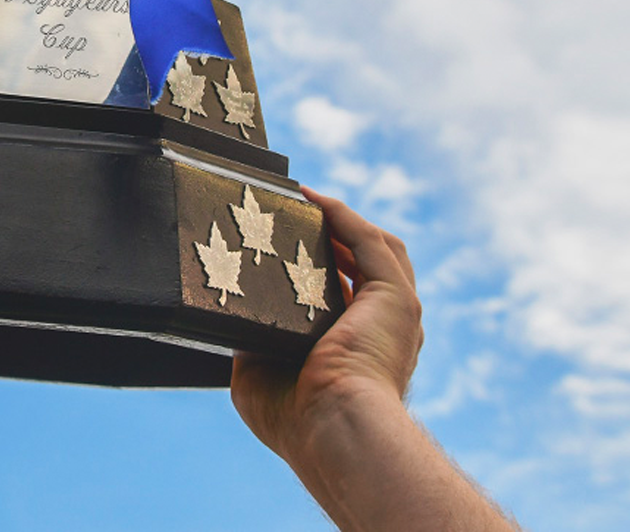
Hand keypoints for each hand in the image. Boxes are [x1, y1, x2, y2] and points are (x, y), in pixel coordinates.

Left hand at [230, 187, 422, 460]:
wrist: (332, 429)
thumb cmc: (296, 420)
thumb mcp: (259, 375)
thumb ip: (251, 343)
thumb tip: (232, 316)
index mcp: (361, 350)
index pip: (350, 296)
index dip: (324, 268)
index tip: (288, 248)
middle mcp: (385, 329)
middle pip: (369, 265)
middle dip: (337, 238)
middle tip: (297, 218)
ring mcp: (396, 311)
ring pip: (379, 247)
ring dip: (344, 222)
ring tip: (306, 203)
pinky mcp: (395, 296)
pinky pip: (370, 241)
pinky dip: (343, 216)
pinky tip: (313, 199)